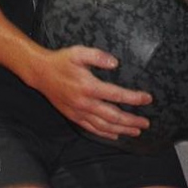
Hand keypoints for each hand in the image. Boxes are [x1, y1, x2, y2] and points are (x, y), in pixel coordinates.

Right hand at [31, 45, 152, 142]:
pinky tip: (115, 135)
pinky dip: (105, 133)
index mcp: (89, 86)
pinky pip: (91, 128)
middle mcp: (85, 103)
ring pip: (104, 126)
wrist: (40, 73)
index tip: (147, 98)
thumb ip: (97, 56)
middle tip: (146, 122)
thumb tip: (115, 63)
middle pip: (113, 116)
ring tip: (136, 131)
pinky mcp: (74, 116)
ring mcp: (79, 112)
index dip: (134, 98)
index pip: (116, 95)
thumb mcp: (78, 52)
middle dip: (131, 120)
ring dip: (122, 130)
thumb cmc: (61, 61)